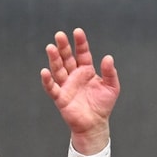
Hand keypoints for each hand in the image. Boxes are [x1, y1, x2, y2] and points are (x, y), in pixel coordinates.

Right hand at [40, 28, 119, 154]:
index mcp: (86, 70)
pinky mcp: (60, 98)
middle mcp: (74, 75)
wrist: (95, 124)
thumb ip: (110, 72)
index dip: (80, 43)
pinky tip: (45, 71)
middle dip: (63, 47)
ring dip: (54, 59)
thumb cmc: (103, 105)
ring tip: (50, 48)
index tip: (77, 32)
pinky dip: (47, 81)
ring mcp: (66, 85)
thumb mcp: (112, 87)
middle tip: (59, 35)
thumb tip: (108, 57)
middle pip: (67, 58)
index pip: (82, 53)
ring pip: (58, 69)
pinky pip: (52, 88)